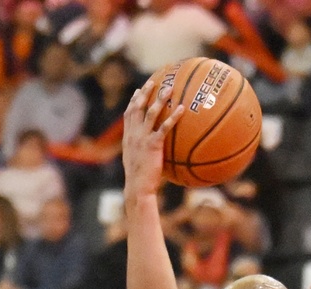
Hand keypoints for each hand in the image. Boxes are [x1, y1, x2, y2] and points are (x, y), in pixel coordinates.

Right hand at [122, 78, 185, 200]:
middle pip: (138, 106)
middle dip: (146, 92)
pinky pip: (164, 127)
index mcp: (128, 136)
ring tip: (170, 88)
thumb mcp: (136, 161)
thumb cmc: (139, 179)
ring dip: (161, 98)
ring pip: (151, 112)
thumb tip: (149, 153)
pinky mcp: (153, 145)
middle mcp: (133, 133)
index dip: (134, 101)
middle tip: (154, 80)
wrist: (137, 186)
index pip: (129, 114)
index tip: (138, 90)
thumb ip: (141, 152)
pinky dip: (173, 117)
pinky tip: (182, 109)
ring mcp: (142, 138)